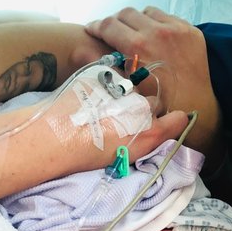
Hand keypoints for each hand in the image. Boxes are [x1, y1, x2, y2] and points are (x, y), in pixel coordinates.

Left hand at [41, 76, 188, 169]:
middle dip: (144, 108)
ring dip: (124, 95)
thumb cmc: (89, 154)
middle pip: (154, 101)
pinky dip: (105, 86)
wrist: (54, 137)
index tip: (159, 125)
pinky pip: (111, 78)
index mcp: (151, 130)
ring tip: (103, 109)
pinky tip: (91, 99)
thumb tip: (176, 120)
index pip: (177, 118)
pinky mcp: (103, 75)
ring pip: (133, 88)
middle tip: (122, 120)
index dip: (167, 121)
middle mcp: (142, 105)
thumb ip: (155, 137)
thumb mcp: (130, 155)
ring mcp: (123, 88)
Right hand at [85, 7, 220, 153]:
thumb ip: (109, 65)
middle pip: (126, 14)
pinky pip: (167, 17)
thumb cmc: (159, 104)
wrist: (197, 107)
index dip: (96, 26)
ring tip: (133, 33)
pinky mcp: (190, 30)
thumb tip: (85, 52)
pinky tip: (153, 36)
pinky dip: (156, 23)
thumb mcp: (128, 86)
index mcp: (138, 47)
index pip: (109, 25)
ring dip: (136, 20)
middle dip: (114, 21)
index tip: (92, 29)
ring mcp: (176, 29)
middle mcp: (157, 32)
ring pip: (146, 12)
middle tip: (110, 31)